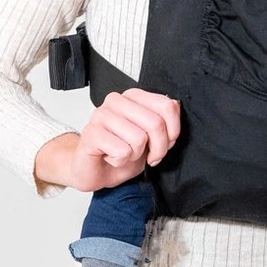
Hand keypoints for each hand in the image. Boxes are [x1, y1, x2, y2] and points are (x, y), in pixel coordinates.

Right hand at [36, 89, 181, 191]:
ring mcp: (101, 115)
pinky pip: (122, 151)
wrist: (94, 169)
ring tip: (124, 153)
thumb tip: (174, 107)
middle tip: (149, 155)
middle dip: (158, 148)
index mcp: (133, 97)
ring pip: (139, 139)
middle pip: (156, 123)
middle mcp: (116, 101)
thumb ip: (162, 120)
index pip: (167, 106)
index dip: (173, 131)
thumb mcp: (150, 137)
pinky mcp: (91, 133)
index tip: (166, 143)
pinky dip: (120, 161)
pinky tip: (111, 157)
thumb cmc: (120, 151)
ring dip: (135, 155)